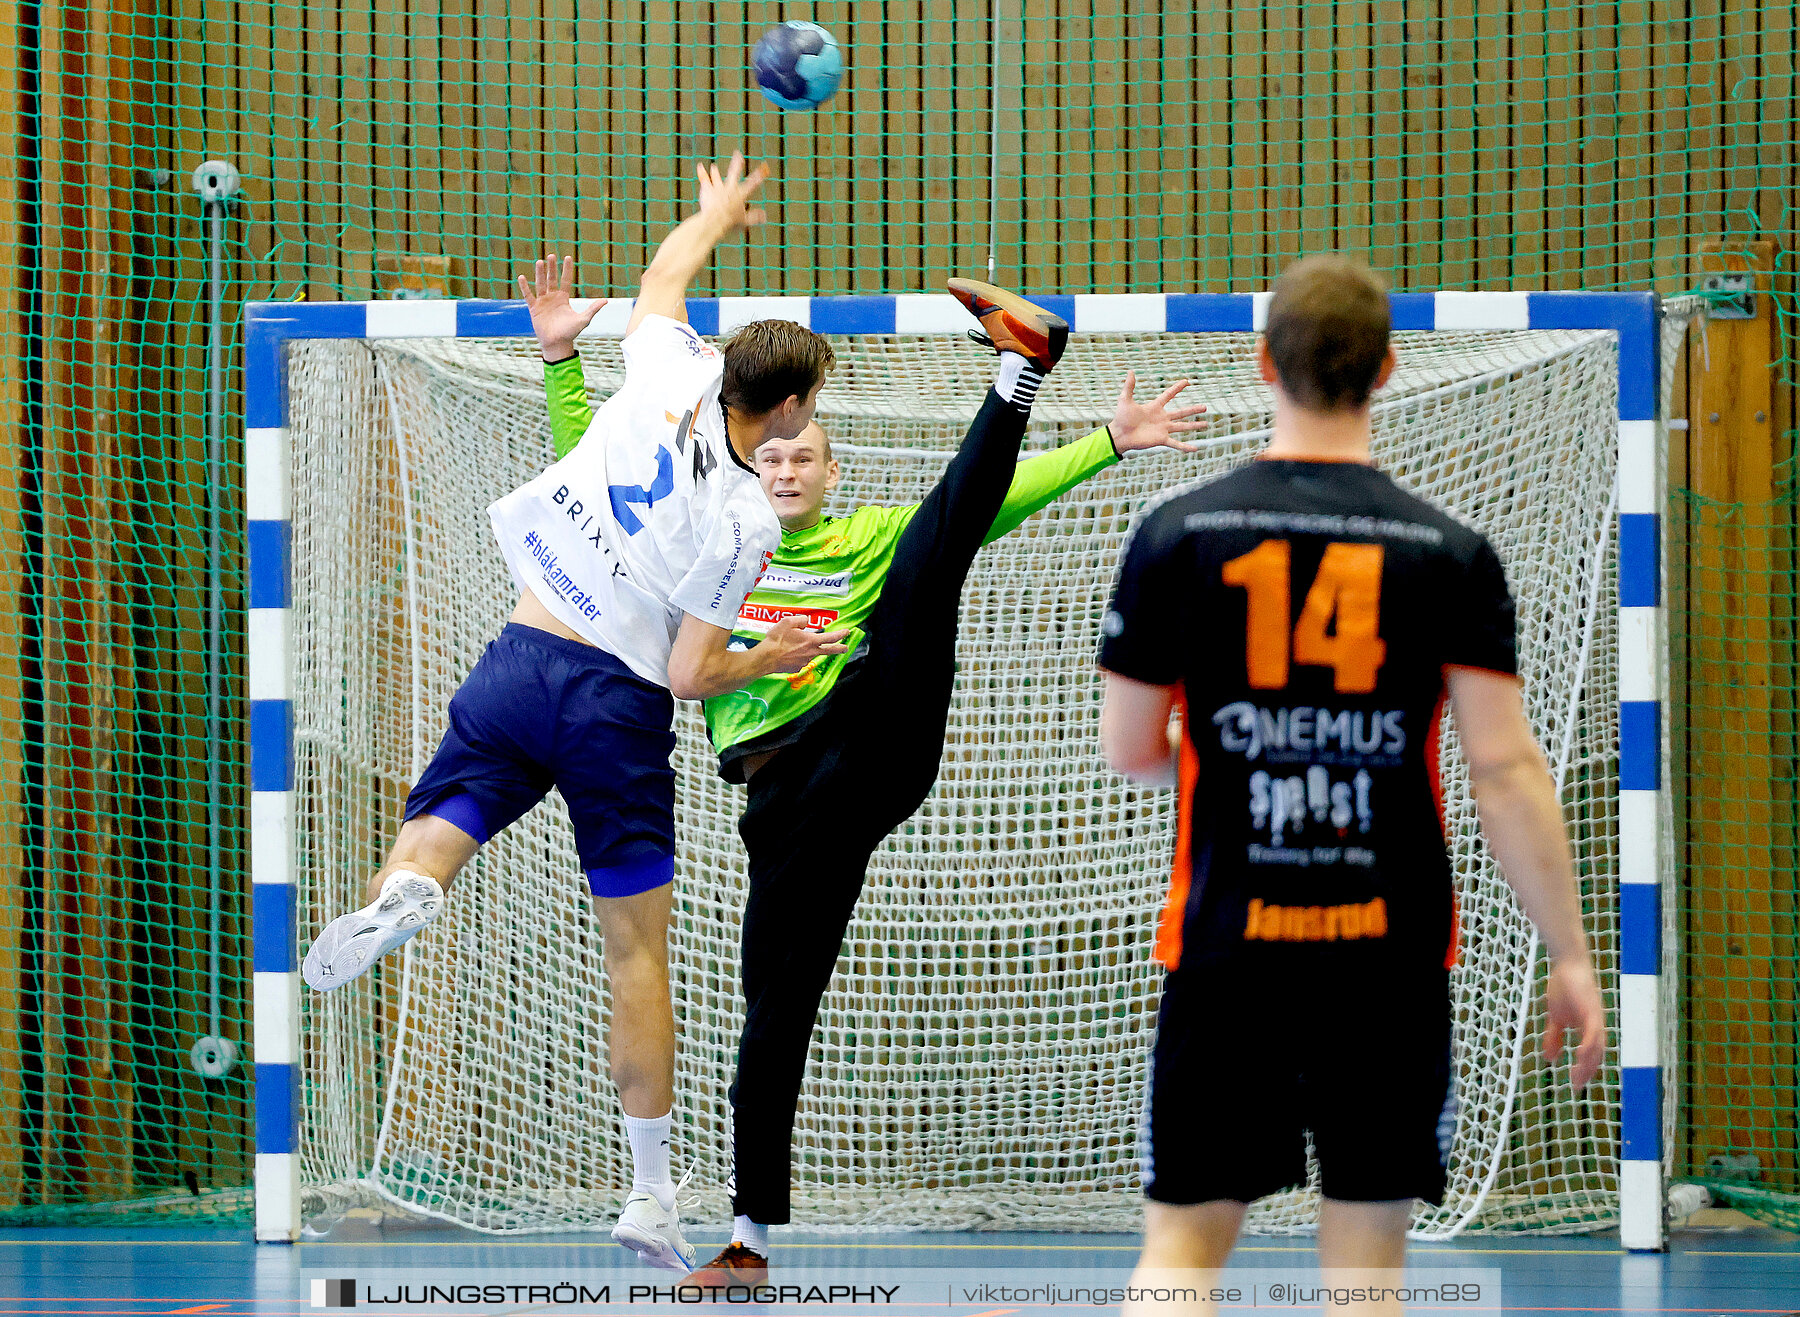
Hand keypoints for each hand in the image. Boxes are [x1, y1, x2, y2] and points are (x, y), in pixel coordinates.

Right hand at [517, 254, 603, 359]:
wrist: (557, 344)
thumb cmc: (570, 333)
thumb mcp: (583, 319)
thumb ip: (593, 309)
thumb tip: (606, 300)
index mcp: (564, 298)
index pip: (565, 280)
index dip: (566, 269)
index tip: (567, 257)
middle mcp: (552, 297)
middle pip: (552, 279)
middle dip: (552, 268)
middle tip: (551, 256)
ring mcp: (543, 301)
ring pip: (540, 284)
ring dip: (540, 273)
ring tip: (540, 262)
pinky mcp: (534, 308)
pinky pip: (528, 295)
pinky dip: (525, 287)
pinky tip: (522, 277)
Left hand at [695, 151, 769, 234]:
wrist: (714, 221)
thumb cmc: (730, 223)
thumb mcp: (744, 221)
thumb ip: (754, 217)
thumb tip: (764, 216)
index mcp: (740, 195)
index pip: (752, 184)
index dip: (758, 176)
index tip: (763, 169)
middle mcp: (729, 188)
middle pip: (734, 172)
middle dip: (736, 162)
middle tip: (738, 154)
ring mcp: (717, 187)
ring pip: (716, 176)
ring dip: (715, 172)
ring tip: (713, 167)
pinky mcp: (707, 189)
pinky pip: (704, 179)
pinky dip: (702, 172)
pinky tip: (700, 166)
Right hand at [756, 614, 848, 674]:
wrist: (766, 658)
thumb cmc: (776, 640)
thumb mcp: (787, 622)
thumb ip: (800, 620)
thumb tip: (806, 621)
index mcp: (811, 640)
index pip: (831, 637)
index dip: (841, 634)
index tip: (847, 632)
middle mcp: (810, 652)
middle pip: (829, 651)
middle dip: (839, 649)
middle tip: (846, 648)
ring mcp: (804, 662)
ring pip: (808, 653)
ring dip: (804, 649)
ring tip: (789, 645)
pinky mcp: (796, 668)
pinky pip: (798, 660)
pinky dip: (795, 656)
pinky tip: (785, 653)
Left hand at [1108, 372, 1208, 455]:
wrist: (1119, 435)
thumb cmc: (1121, 418)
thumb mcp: (1125, 399)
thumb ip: (1129, 386)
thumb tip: (1131, 371)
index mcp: (1155, 407)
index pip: (1169, 395)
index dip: (1177, 388)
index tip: (1186, 381)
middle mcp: (1162, 418)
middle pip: (1181, 412)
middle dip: (1193, 409)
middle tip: (1205, 406)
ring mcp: (1163, 429)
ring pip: (1183, 426)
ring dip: (1194, 426)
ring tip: (1206, 424)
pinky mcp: (1161, 439)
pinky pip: (1176, 443)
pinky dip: (1185, 446)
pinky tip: (1196, 448)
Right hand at [1544, 955, 1605, 1091]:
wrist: (1568, 964)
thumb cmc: (1564, 987)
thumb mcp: (1556, 1017)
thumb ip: (1554, 1037)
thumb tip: (1550, 1057)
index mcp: (1588, 1028)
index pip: (1590, 1054)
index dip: (1584, 1069)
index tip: (1575, 1084)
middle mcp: (1596, 1026)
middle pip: (1596, 1054)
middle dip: (1587, 1071)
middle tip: (1576, 1086)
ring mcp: (1595, 1019)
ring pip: (1597, 1046)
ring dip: (1589, 1063)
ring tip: (1578, 1076)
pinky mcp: (1592, 1011)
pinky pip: (1594, 1032)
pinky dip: (1589, 1045)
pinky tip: (1580, 1055)